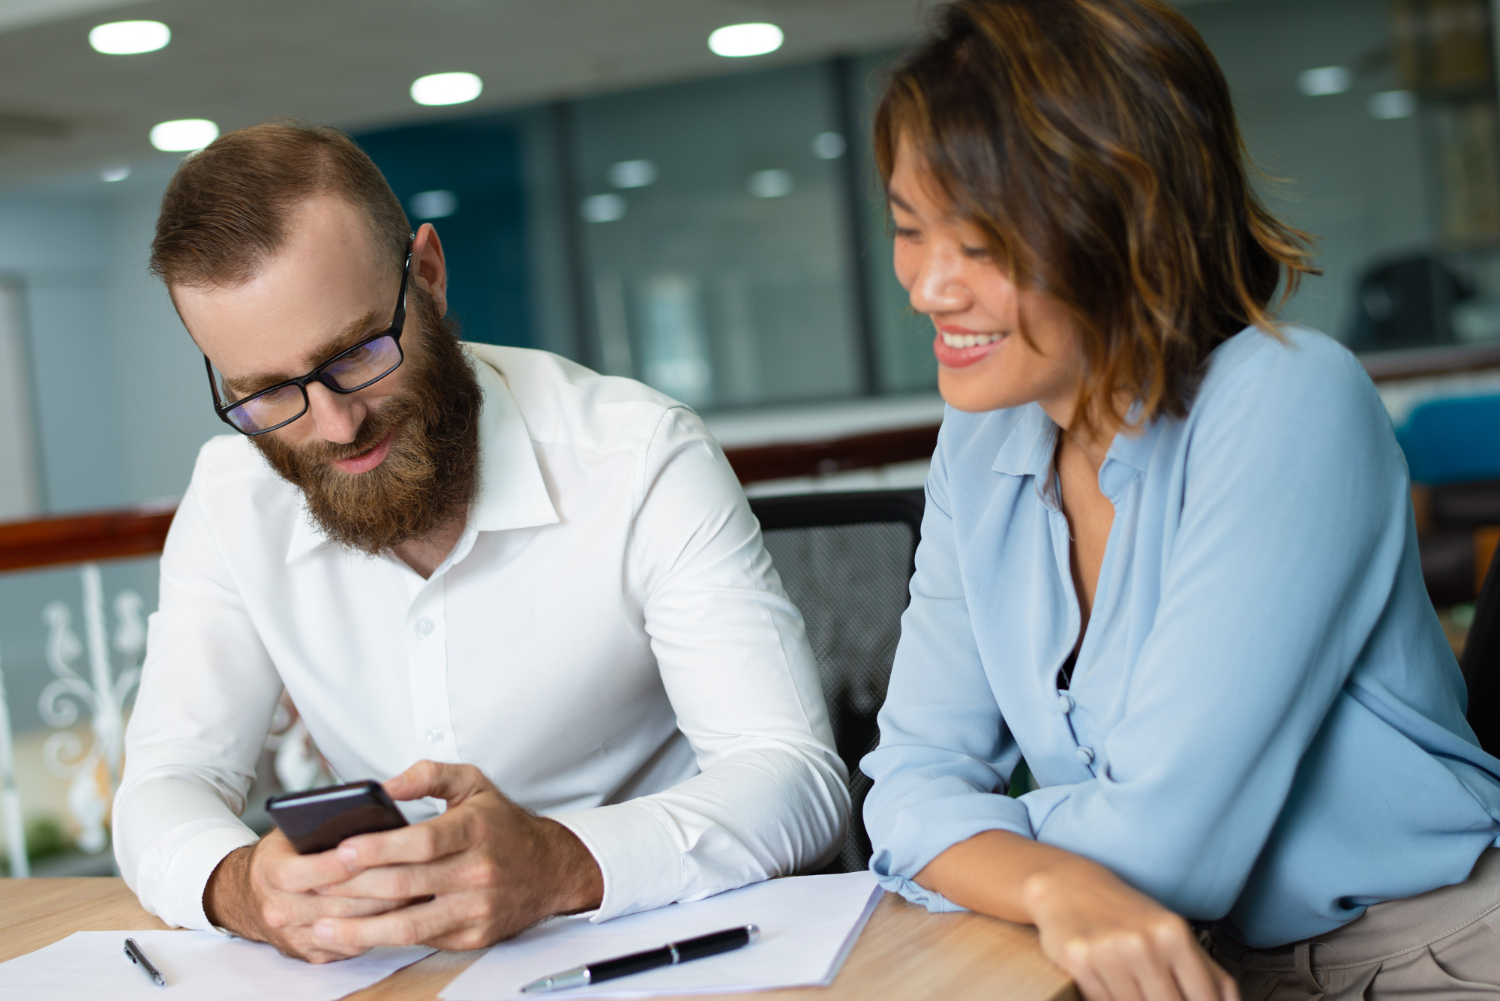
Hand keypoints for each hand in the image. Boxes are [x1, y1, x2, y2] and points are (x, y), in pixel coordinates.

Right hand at [203, 829, 411, 962]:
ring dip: (388, 908)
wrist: (248, 897)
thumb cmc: (280, 855)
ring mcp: (296, 936)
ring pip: (352, 925)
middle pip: (339, 902)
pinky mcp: (313, 953)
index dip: (344, 861)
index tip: (376, 847)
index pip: (310, 871)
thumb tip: (364, 812)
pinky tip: (405, 909)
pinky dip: (380, 927)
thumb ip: (319, 824)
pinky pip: (354, 945)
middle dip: (380, 884)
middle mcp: (280, 909)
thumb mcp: (289, 831)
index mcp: (271, 873)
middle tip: (416, 867)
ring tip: (420, 885)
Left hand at [312, 760, 603, 950]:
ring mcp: (475, 909)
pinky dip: (383, 941)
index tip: (343, 849)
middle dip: (353, 888)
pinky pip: (421, 941)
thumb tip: (383, 786)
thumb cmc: (503, 825)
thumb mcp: (474, 784)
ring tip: (322, 926)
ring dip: (360, 929)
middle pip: (406, 885)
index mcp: (476, 829)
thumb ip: (429, 774)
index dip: (381, 848)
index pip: (423, 841)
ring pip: (408, 926)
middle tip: (313, 888)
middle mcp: (478, 871)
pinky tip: (355, 936)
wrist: (551, 870)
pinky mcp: (472, 936)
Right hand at [1022, 859, 1238, 1000]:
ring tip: (1133, 988)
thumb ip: (1211, 975)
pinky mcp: (1078, 961)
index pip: (1203, 1000)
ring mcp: (1109, 952)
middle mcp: (1143, 942)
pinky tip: (1109, 987)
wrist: (1070, 887)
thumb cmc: (1128, 916)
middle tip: (1156, 993)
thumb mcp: (1173, 934)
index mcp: (1174, 934)